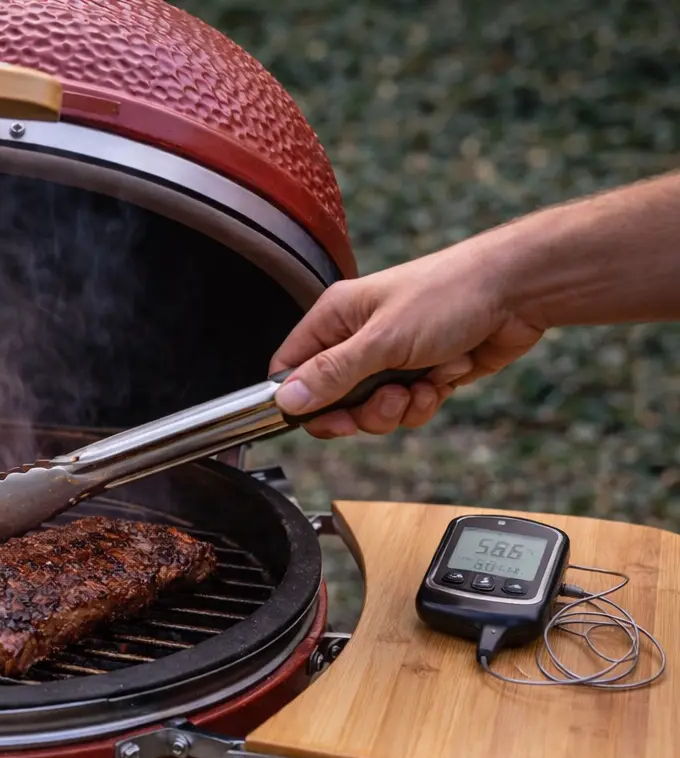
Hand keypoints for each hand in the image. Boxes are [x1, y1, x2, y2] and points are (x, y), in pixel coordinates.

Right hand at [269, 242, 544, 437]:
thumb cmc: (450, 295)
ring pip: (372, 410)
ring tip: (424, 385)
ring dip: (399, 407)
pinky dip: (426, 400)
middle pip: (333, 400)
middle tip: (389, 399)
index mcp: (335, 318)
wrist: (518, 291)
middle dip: (363, 411)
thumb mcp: (382, 340)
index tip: (324, 420)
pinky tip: (446, 377)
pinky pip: (406, 408)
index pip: (291, 369)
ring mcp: (390, 358)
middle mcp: (357, 338)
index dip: (300, 401)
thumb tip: (286, 401)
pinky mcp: (421, 374)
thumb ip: (332, 373)